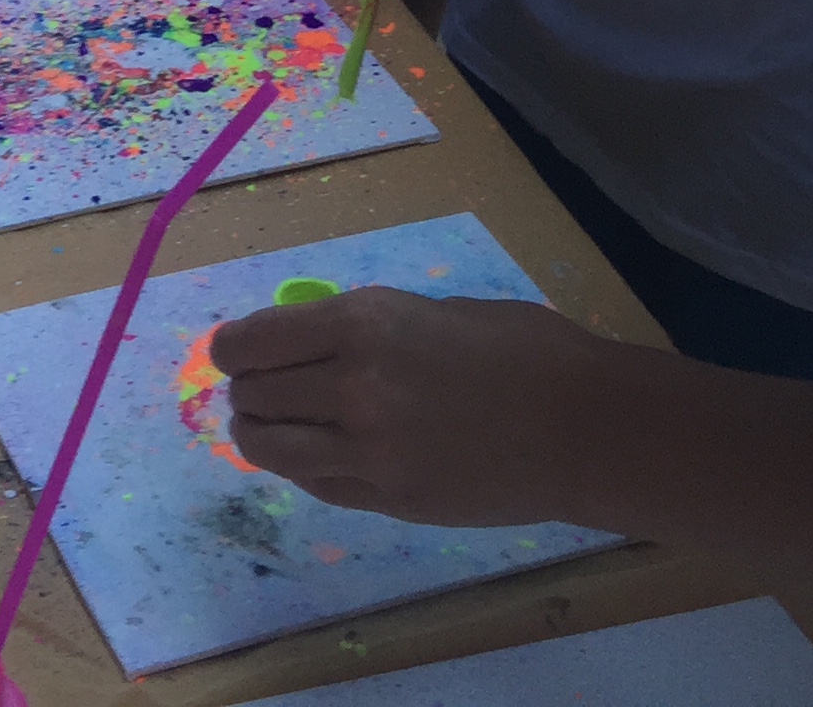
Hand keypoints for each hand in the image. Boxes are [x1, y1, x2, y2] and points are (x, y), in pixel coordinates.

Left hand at [214, 285, 622, 525]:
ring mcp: (368, 453)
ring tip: (272, 423)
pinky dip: (302, 467)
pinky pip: (316, 484)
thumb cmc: (518, 348)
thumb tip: (305, 340)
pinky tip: (314, 453)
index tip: (231, 352)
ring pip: (271, 448)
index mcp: (362, 324)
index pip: (253, 342)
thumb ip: (360, 329)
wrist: (581, 426)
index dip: (232, 349)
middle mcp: (352, 388)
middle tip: (255, 386)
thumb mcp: (426, 311)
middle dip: (245, 389)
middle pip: (253, 396)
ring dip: (261, 432)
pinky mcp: (388, 500)